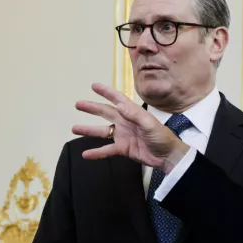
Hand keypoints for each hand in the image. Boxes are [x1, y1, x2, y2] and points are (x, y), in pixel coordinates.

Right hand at [73, 83, 190, 172]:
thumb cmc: (162, 137)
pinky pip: (107, 150)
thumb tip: (119, 105)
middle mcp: (125, 122)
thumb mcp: (150, 124)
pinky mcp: (123, 149)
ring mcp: (123, 135)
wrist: (167, 156)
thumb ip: (135, 114)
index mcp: (132, 113)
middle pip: (105, 112)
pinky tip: (86, 154)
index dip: (106, 92)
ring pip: (102, 131)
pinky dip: (96, 152)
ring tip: (74, 128)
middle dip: (92, 108)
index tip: (94, 86)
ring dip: (89, 130)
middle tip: (78, 104)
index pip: (117, 99)